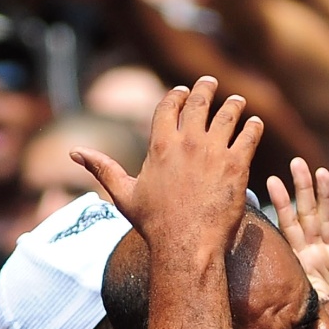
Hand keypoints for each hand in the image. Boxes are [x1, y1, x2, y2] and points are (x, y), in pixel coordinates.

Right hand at [72, 76, 262, 257]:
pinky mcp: (237, 165)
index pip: (169, 106)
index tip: (184, 91)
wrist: (186, 246)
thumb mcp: (124, 194)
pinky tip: (254, 124)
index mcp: (160, 145)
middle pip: (200, 102)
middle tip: (211, 82)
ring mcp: (214, 151)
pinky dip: (252, 126)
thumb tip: (74, 152)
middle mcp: (188, 142)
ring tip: (237, 102)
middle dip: (206, 88)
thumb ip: (102, 168)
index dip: (177, 95)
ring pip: (228, 115)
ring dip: (233, 105)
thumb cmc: (154, 224)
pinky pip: (249, 136)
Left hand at [267, 157, 328, 297]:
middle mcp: (310, 251)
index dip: (281, 202)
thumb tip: (254, 285)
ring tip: (321, 172)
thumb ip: (282, 284)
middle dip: (303, 187)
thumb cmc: (302, 320)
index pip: (286, 223)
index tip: (270, 180)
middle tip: (296, 162)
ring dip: (324, 196)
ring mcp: (327, 255)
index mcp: (296, 256)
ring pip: (326, 219)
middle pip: (307, 213)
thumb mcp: (290, 299)